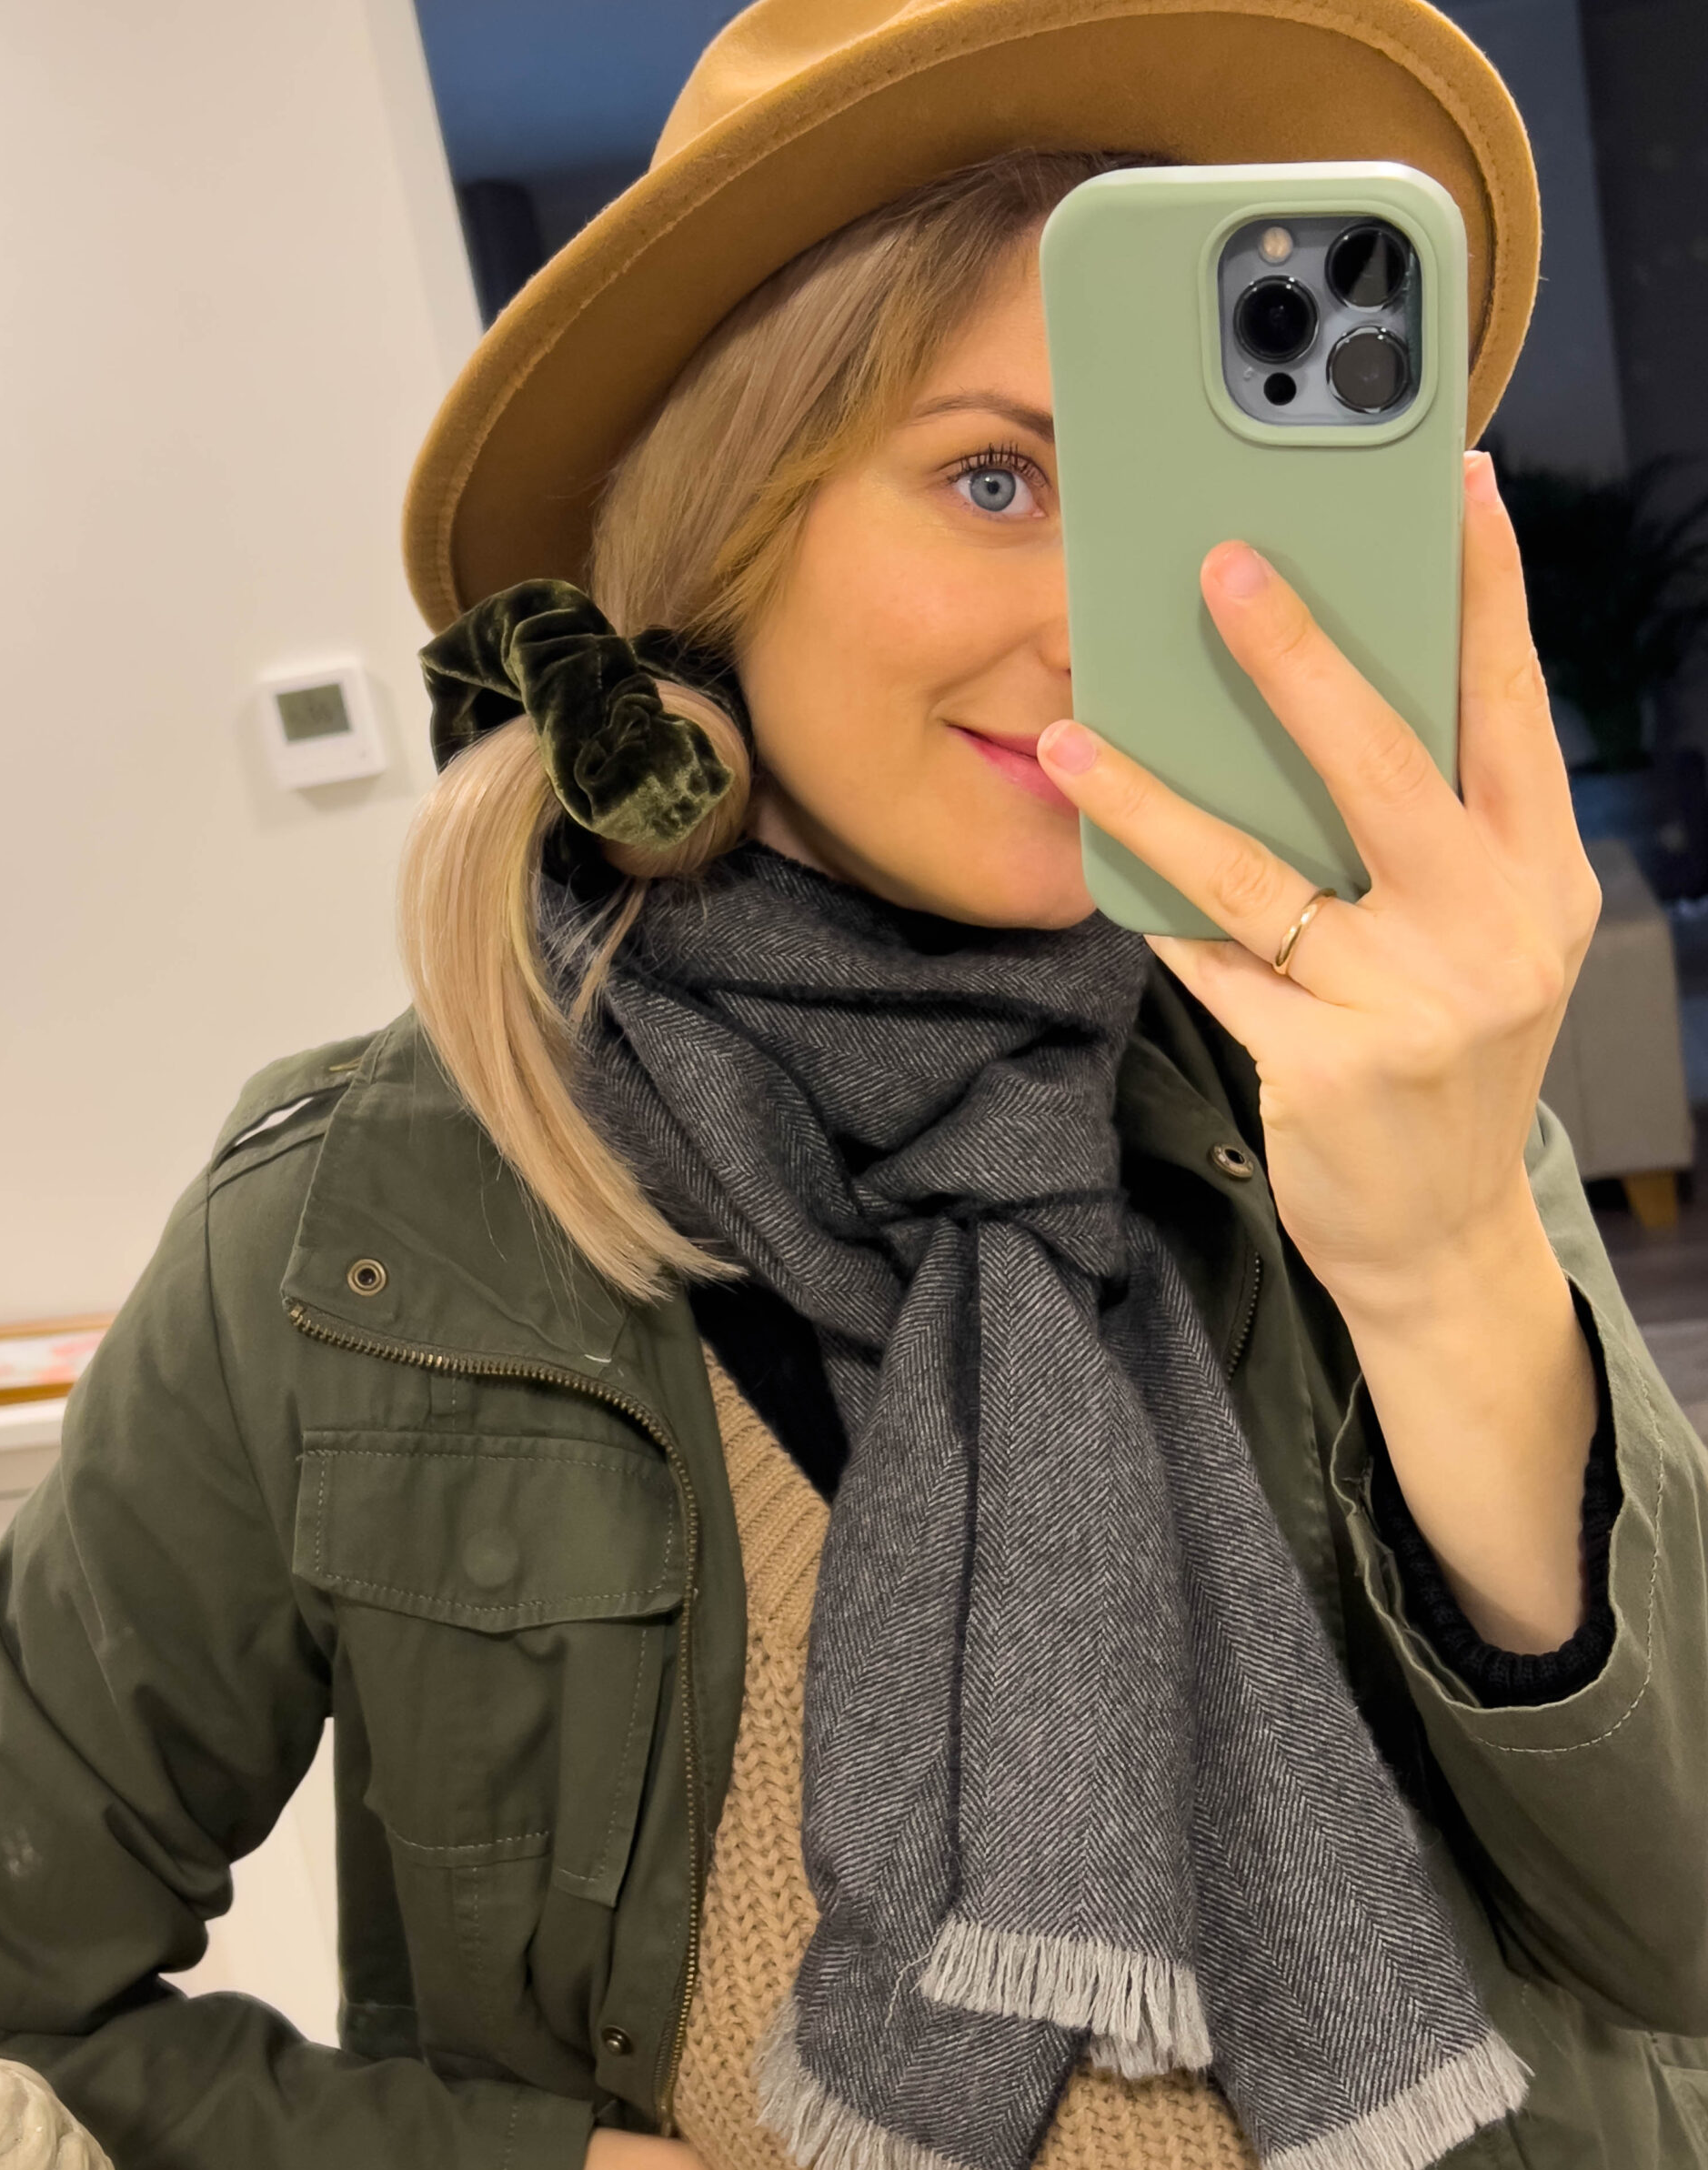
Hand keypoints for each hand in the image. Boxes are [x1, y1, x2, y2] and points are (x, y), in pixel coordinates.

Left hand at [1035, 451, 1599, 1321]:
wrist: (1442, 1237)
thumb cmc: (1446, 1062)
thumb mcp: (1481, 942)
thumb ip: (1433, 839)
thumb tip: (1329, 704)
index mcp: (1539, 878)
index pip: (1515, 712)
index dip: (1488, 597)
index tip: (1457, 489)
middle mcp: (1492, 931)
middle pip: (1385, 765)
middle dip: (1301, 657)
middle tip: (1224, 565)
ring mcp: (1412, 1005)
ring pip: (1260, 871)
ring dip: (1156, 796)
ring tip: (1073, 733)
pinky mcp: (1329, 1068)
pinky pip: (1217, 966)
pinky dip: (1159, 915)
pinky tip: (1103, 863)